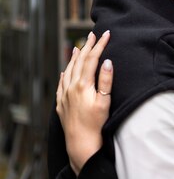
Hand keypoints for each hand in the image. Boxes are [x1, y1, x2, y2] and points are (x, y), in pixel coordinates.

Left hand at [56, 30, 112, 174]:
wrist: (81, 143)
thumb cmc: (96, 125)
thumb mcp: (104, 102)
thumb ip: (105, 80)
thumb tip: (107, 61)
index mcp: (83, 85)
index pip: (92, 59)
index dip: (100, 45)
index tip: (107, 34)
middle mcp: (71, 87)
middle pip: (79, 61)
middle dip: (87, 47)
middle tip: (93, 35)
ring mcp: (65, 95)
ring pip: (68, 71)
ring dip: (74, 58)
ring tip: (78, 47)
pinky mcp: (62, 104)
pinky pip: (61, 84)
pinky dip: (64, 74)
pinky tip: (65, 71)